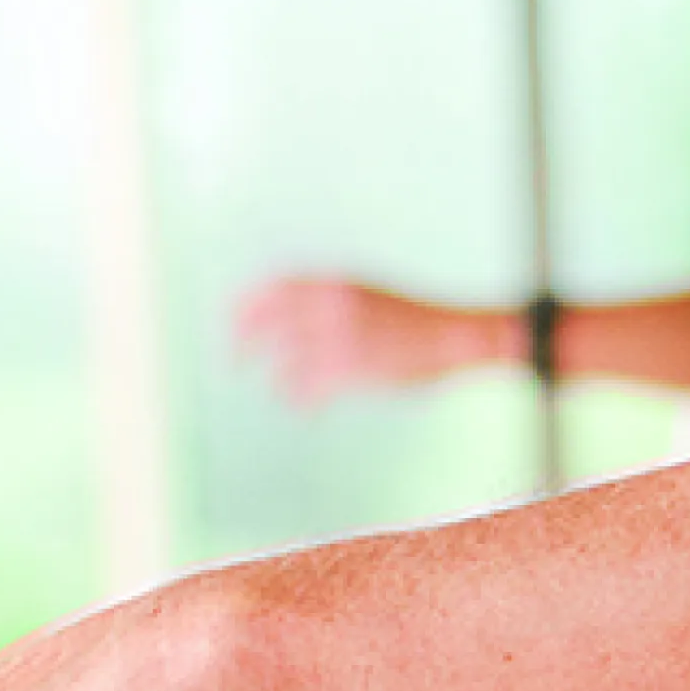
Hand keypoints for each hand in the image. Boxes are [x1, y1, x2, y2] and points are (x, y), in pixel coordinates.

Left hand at [235, 276, 499, 405]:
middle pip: (267, 320)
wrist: (457, 335)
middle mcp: (331, 303)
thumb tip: (287, 316)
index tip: (232, 323)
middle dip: (243, 342)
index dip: (245, 305)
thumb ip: (329, 301)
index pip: (273, 285)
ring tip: (284, 391)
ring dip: (279, 379)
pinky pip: (307, 388)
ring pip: (285, 361)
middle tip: (234, 362)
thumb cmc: (416, 320)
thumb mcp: (368, 294)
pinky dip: (301, 401)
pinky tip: (307, 409)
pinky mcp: (349, 367)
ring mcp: (339, 335)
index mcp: (337, 280)